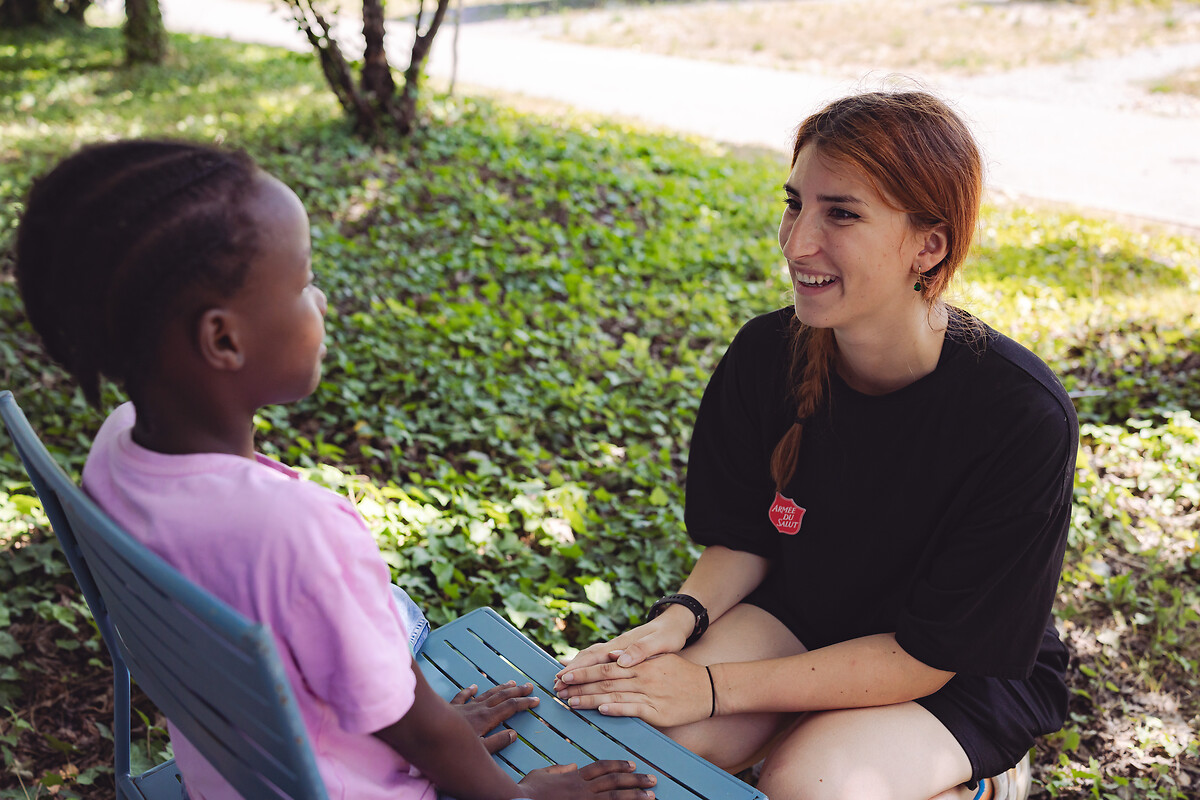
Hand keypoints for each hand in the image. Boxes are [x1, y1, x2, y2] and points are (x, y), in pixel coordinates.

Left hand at [448, 681, 537, 752]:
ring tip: (511, 682)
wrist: (426, 732)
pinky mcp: (451, 708)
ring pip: (486, 694)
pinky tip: (474, 686)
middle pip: (501, 697)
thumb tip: (513, 734)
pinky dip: (469, 691)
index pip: (510, 708)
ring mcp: (464, 707)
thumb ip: (497, 742)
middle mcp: (477, 709)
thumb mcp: (479, 750)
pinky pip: (462, 696)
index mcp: (486, 719)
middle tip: (530, 686)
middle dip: (517, 691)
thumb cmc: (451, 747)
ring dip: (500, 688)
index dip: (524, 703)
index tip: (536, 700)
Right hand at [518, 760, 655, 798]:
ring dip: (636, 796)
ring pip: (616, 797)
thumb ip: (558, 769)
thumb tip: (572, 767)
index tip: (632, 765)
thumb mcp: (542, 773)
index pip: (602, 768)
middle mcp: (583, 788)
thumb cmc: (527, 791)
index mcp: (575, 776)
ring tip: (652, 796)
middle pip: (615, 782)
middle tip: (653, 780)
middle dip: (636, 781)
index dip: (619, 766)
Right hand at [555, 608, 692, 687]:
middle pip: (587, 658)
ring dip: (575, 670)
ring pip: (590, 658)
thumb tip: (621, 660)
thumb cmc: (669, 635)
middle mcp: (615, 646)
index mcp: (622, 645)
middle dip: (571, 671)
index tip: (563, 678)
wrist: (675, 623)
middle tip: (555, 686)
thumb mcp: (661, 642)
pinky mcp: (620, 652)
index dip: (578, 668)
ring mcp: (616, 649)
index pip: (595, 657)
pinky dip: (585, 667)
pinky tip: (579, 673)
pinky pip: (597, 660)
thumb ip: (642, 650)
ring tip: (561, 682)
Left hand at [555, 654, 712, 727]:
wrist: (709, 688)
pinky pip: (633, 709)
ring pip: (614, 694)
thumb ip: (635, 656)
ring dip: (590, 698)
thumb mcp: (658, 658)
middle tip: (558, 686)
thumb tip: (612, 655)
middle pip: (604, 679)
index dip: (583, 669)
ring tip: (570, 700)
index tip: (564, 673)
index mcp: (639, 663)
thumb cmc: (681, 673)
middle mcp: (641, 676)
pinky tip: (601, 710)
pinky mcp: (657, 711)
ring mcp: (649, 693)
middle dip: (579, 683)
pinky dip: (616, 709)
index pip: (605, 665)